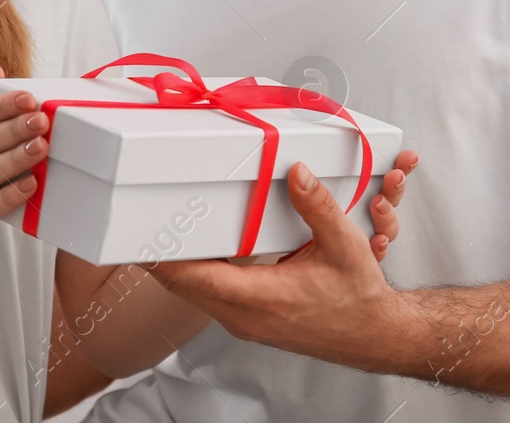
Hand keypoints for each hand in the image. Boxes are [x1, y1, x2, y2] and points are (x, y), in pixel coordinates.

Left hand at [147, 157, 419, 368]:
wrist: (373, 335)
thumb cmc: (358, 299)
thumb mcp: (343, 246)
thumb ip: (317, 206)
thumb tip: (297, 173)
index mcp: (260, 299)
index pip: (194, 277)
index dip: (163, 257)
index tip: (140, 236)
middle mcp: (244, 316)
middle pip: (183, 286)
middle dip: (159, 257)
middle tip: (136, 225)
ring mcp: (244, 321)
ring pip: (193, 293)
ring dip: (175, 267)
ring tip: (156, 235)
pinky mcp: (249, 320)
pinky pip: (209, 297)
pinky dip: (195, 276)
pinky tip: (193, 255)